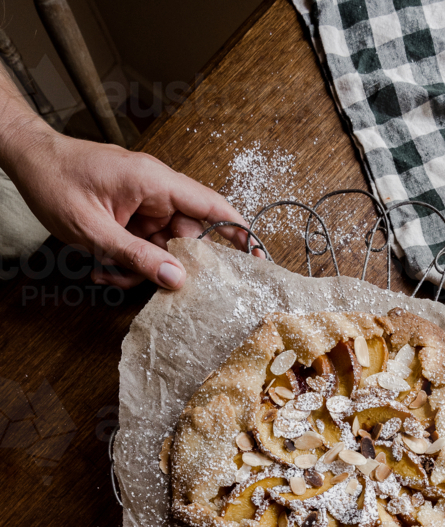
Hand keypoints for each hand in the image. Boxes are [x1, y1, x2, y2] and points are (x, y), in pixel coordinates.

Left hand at [3, 119, 256, 289]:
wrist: (26, 160)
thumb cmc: (56, 181)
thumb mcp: (94, 230)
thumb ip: (137, 257)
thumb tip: (176, 280)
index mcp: (154, 182)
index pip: (211, 206)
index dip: (238, 232)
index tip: (258, 257)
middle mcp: (155, 191)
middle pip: (186, 237)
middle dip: (171, 266)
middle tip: (159, 287)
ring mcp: (142, 203)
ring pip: (161, 248)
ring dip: (139, 267)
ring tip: (107, 271)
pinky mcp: (129, 214)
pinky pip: (142, 245)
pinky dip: (125, 261)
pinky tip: (100, 265)